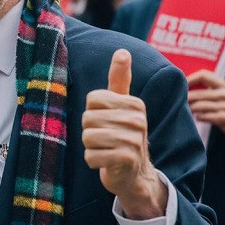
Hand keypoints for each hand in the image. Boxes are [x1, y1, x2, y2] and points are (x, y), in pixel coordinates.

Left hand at [82, 49, 166, 219]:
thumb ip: (120, 79)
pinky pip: (91, 156)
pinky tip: (106, 162)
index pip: (93, 99)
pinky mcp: (126, 160)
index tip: (107, 121)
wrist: (134, 173)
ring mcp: (133, 140)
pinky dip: (93, 161)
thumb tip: (122, 51)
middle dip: (90, 131)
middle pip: (88, 119)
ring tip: (106, 150)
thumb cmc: (122, 134)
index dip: (93, 112)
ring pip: (88, 137)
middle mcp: (137, 120)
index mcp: (135, 104)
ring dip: (91, 147)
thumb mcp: (122, 105)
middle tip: (106, 139)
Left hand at [186, 70, 224, 141]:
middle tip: (179, 101)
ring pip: (200, 105)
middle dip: (186, 98)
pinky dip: (199, 117)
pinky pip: (205, 116)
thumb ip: (211, 89)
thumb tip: (188, 87)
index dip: (190, 79)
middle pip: (198, 93)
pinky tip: (198, 118)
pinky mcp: (224, 118)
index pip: (203, 75)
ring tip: (188, 110)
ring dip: (191, 109)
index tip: (181, 85)